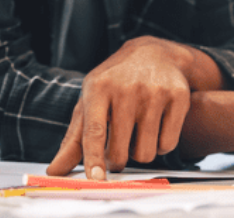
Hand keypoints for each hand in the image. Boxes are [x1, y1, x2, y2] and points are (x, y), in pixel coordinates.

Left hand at [46, 36, 218, 179]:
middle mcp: (126, 89)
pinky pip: (168, 144)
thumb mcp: (90, 101)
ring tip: (135, 132)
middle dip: (118, 159)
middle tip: (118, 147)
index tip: (94, 178)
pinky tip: (155, 126)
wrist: (153, 53)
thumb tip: (55, 170)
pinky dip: (161, 145)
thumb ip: (74, 138)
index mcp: (98, 87)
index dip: (94, 157)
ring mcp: (154, 93)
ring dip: (140, 152)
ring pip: (146, 153)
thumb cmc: (114, 83)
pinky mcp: (178, 98)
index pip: (94, 130)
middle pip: (121, 151)